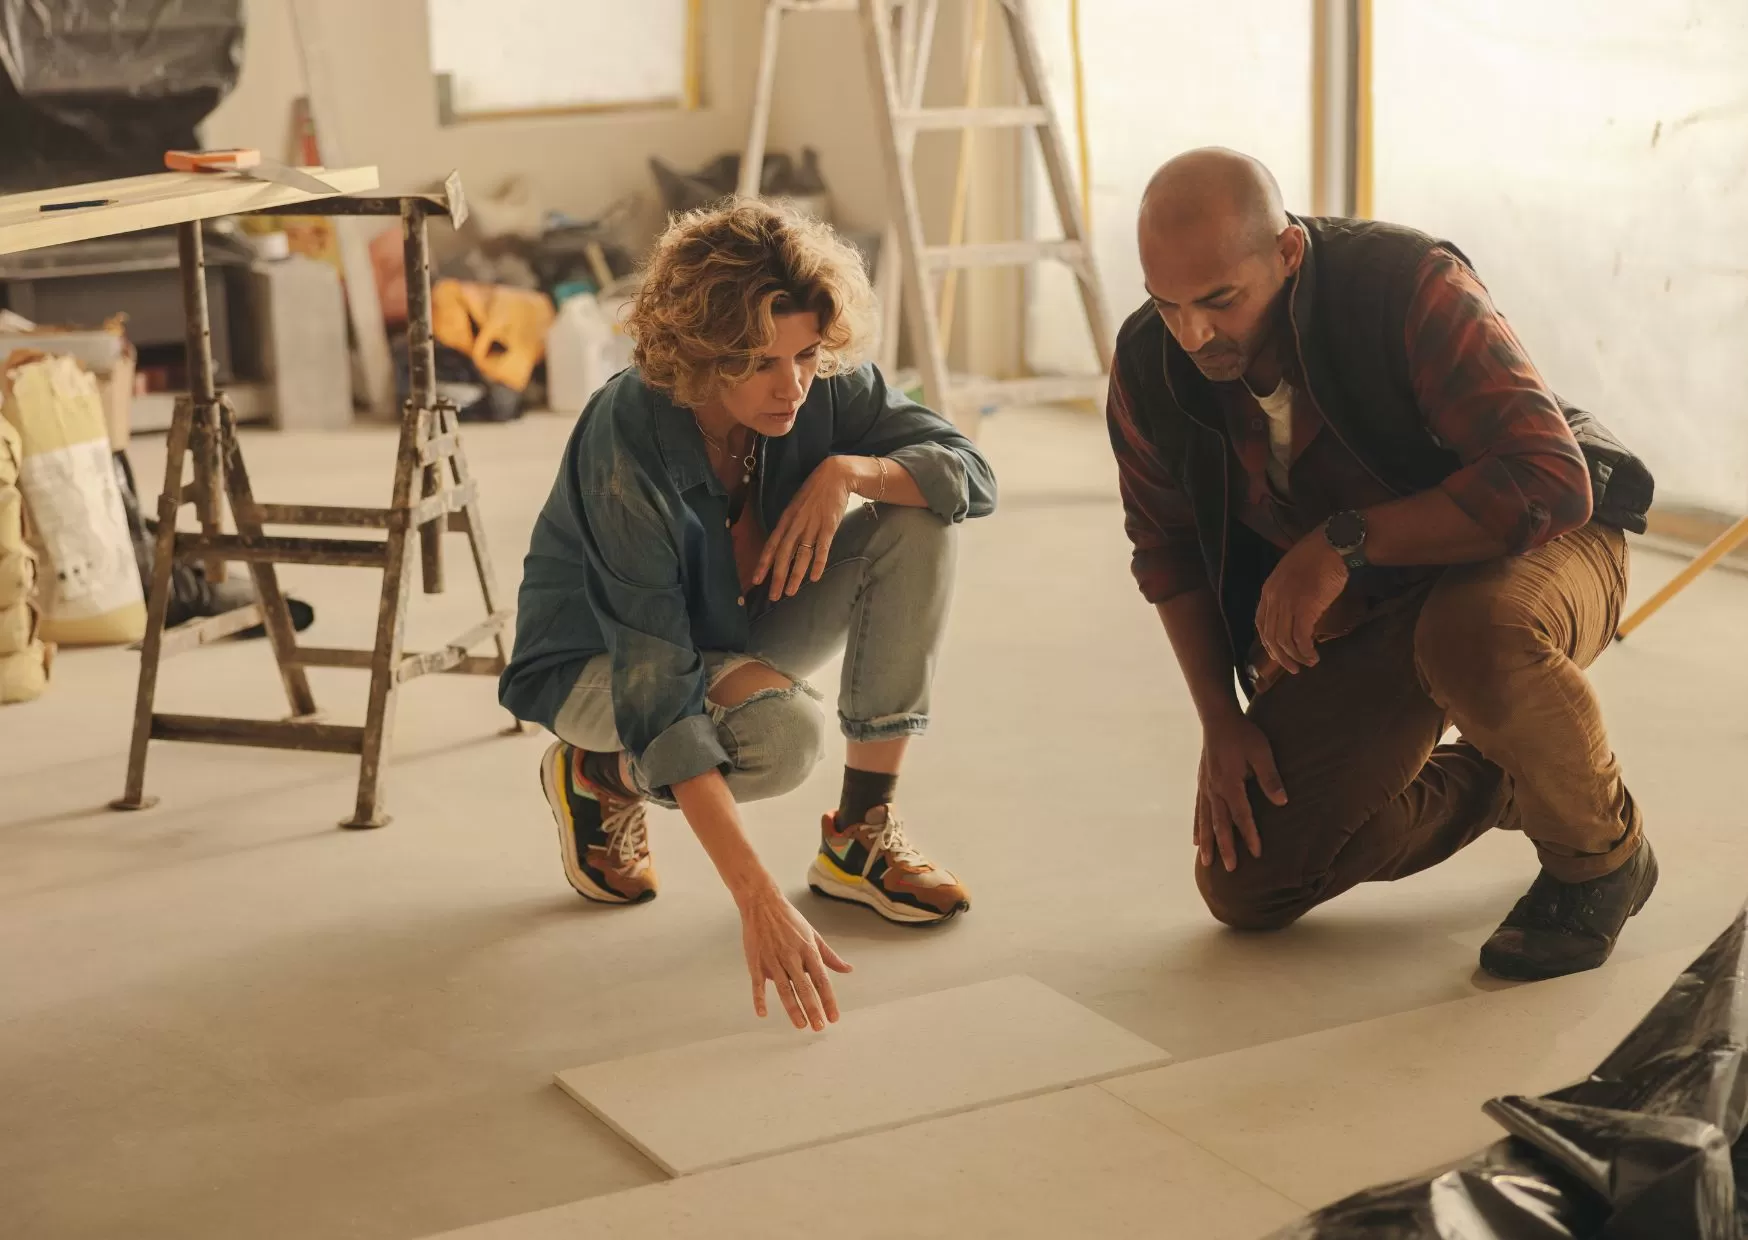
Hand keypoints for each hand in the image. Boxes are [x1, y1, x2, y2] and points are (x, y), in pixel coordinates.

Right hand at [737, 882, 853, 1030]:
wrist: (762, 904)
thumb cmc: (790, 920)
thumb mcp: (813, 935)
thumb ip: (830, 956)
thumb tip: (848, 969)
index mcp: (808, 950)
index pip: (822, 980)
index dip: (828, 1000)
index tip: (833, 1017)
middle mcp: (792, 957)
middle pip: (804, 987)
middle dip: (813, 1008)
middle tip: (819, 1027)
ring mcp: (773, 960)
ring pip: (784, 989)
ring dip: (793, 1008)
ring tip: (801, 1025)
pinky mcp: (756, 961)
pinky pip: (757, 984)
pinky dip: (759, 999)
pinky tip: (762, 1013)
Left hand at [755, 457, 857, 600]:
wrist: (834, 476)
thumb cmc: (814, 492)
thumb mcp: (796, 506)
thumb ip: (790, 525)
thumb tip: (784, 544)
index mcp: (786, 519)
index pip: (771, 544)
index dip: (763, 563)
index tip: (756, 580)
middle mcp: (796, 524)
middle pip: (783, 554)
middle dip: (777, 577)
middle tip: (773, 596)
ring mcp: (812, 526)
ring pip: (800, 555)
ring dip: (795, 575)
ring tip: (790, 592)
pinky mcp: (828, 526)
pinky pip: (821, 548)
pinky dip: (818, 564)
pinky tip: (814, 578)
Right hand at [1195, 713, 1287, 871]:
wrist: (1217, 718)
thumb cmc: (1243, 734)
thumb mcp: (1262, 752)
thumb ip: (1270, 778)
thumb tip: (1282, 802)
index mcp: (1230, 783)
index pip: (1241, 815)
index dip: (1249, 835)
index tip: (1257, 854)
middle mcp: (1214, 789)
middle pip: (1220, 824)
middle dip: (1225, 847)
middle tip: (1230, 869)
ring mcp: (1206, 787)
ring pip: (1205, 820)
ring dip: (1207, 842)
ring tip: (1206, 862)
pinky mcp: (1202, 783)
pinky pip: (1198, 810)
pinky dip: (1197, 826)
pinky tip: (1196, 840)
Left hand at [1255, 529, 1348, 673]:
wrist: (1332, 545)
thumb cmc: (1318, 556)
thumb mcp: (1293, 574)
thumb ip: (1288, 592)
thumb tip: (1295, 612)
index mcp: (1268, 590)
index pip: (1260, 623)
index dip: (1268, 642)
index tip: (1278, 653)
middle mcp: (1273, 599)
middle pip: (1270, 636)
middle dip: (1280, 656)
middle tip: (1292, 669)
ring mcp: (1287, 604)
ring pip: (1285, 641)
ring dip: (1296, 657)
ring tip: (1308, 663)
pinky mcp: (1304, 609)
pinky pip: (1300, 638)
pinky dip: (1306, 651)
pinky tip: (1313, 655)